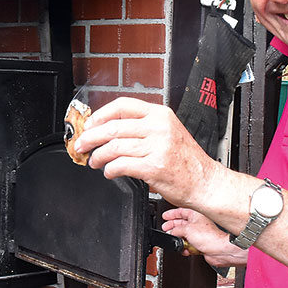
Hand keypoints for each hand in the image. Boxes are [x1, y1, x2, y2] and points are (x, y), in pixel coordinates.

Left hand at [73, 97, 219, 208]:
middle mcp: (158, 127)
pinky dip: (110, 170)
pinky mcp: (154, 167)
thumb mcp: (168, 133)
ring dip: (98, 156)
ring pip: (113, 147)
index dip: (100, 115)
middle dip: (90, 137)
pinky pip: (121, 165)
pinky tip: (109, 172)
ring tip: (94, 162)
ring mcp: (157, 147)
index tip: (89, 125)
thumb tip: (109, 129)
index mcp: (160, 114)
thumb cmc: (187, 161)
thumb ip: (143, 127)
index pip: (122, 106)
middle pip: (113, 127)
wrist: (206, 182)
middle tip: (81, 145)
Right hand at [162, 208, 247, 267]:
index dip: (172, 214)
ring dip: (178, 239)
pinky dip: (185, 248)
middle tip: (166, 229)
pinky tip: (184, 249)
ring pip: (184, 236)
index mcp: (196, 215)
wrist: (220, 250)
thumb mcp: (187, 229)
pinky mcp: (199, 244)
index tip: (165, 216)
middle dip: (173, 227)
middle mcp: (197, 224)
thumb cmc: (210, 238)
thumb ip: (176, 230)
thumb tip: (171, 232)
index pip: (181, 211)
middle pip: (181, 224)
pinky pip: (188, 245)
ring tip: (174, 240)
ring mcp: (198, 235)